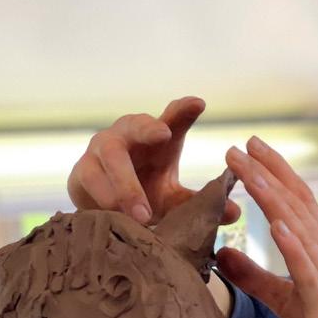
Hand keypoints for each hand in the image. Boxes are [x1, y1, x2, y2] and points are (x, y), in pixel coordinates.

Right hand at [67, 97, 240, 225]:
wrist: (107, 213)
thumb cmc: (146, 194)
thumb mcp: (174, 199)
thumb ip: (198, 203)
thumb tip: (235, 213)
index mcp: (157, 138)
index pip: (173, 118)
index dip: (183, 109)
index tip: (198, 104)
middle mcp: (128, 136)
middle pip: (136, 123)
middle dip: (148, 126)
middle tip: (164, 134)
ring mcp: (101, 150)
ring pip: (111, 155)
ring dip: (127, 185)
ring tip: (143, 214)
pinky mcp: (81, 171)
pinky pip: (89, 180)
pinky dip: (104, 197)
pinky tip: (115, 214)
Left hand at [218, 137, 317, 317]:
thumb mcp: (286, 303)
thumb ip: (257, 277)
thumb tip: (222, 254)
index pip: (296, 202)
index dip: (272, 173)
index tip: (246, 148)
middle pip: (297, 205)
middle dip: (267, 173)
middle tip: (238, 144)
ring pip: (300, 229)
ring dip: (274, 198)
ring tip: (249, 171)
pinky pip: (308, 271)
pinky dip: (293, 245)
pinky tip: (275, 224)